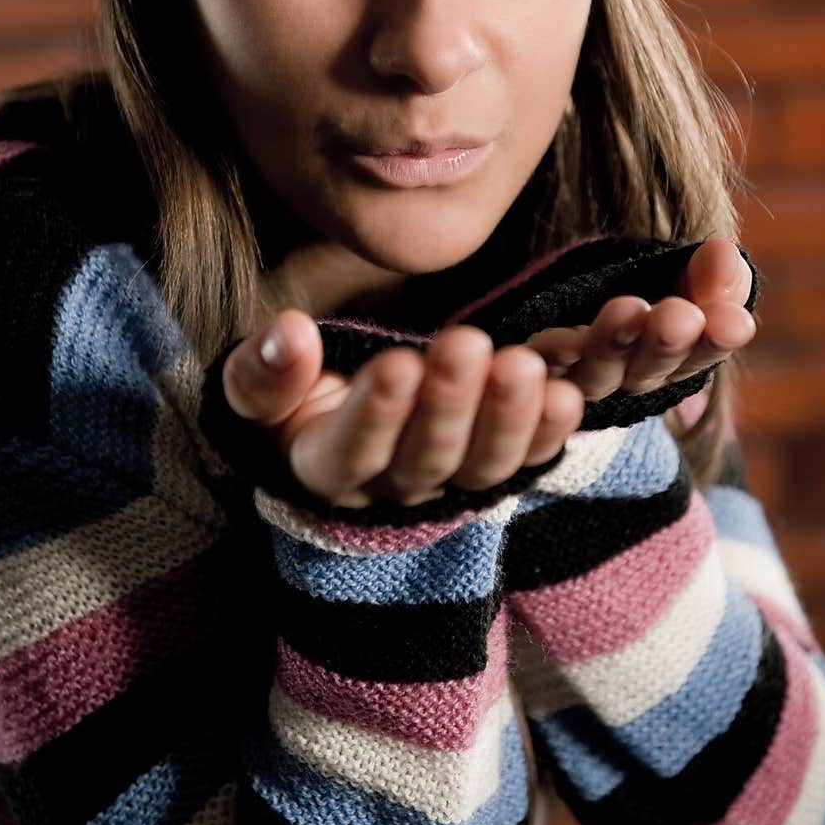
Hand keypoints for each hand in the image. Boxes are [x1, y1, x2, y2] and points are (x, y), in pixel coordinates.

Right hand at [221, 312, 584, 507]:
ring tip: (522, 366)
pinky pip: (526, 460)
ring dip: (507, 418)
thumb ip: (263, 372)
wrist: (336, 427)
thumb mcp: (258, 389)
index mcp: (322, 469)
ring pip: (482, 467)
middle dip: (449, 403)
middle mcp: (390, 491)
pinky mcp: (492, 468)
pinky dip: (548, 433)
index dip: (375, 413)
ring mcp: (448, 485)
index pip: (349, 452)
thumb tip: (287, 334)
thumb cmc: (291, 400)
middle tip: (466, 345)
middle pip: (425, 458)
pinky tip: (567, 397)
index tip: (397, 363)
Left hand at [524, 235, 756, 400]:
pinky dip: (556, 352)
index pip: (702, 354)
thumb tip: (724, 252)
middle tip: (681, 318)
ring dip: (613, 341)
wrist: (575, 289)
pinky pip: (549, 364)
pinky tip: (563, 340)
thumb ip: (711, 273)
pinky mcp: (542, 363)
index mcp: (673, 357)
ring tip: (627, 310)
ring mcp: (583, 375)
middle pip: (650, 368)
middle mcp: (629, 375)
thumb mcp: (686, 275)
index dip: (717, 341)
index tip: (734, 322)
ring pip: (599, 369)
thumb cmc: (648, 284)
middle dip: (666, 342)